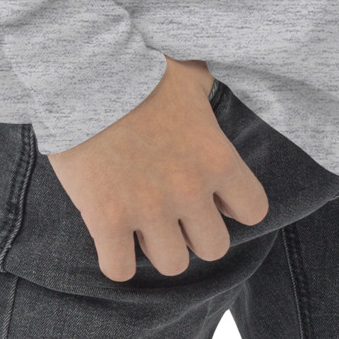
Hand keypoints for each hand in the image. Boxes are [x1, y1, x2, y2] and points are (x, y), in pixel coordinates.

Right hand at [44, 55, 270, 281]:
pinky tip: (111, 235)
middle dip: (196, 232)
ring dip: (158, 246)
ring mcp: (149, 209)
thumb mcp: (191, 75)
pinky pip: (120, 270)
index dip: (233, 205)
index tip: (215, 195)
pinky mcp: (107, 220)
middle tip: (175, 211)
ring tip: (143, 221)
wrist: (85, 72)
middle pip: (214, 247)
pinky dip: (116, 259)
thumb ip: (209, 96)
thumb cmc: (140, 68)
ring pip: (172, 264)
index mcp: (216, 158)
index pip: (253, 210)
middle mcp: (189, 190)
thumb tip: (211, 97)